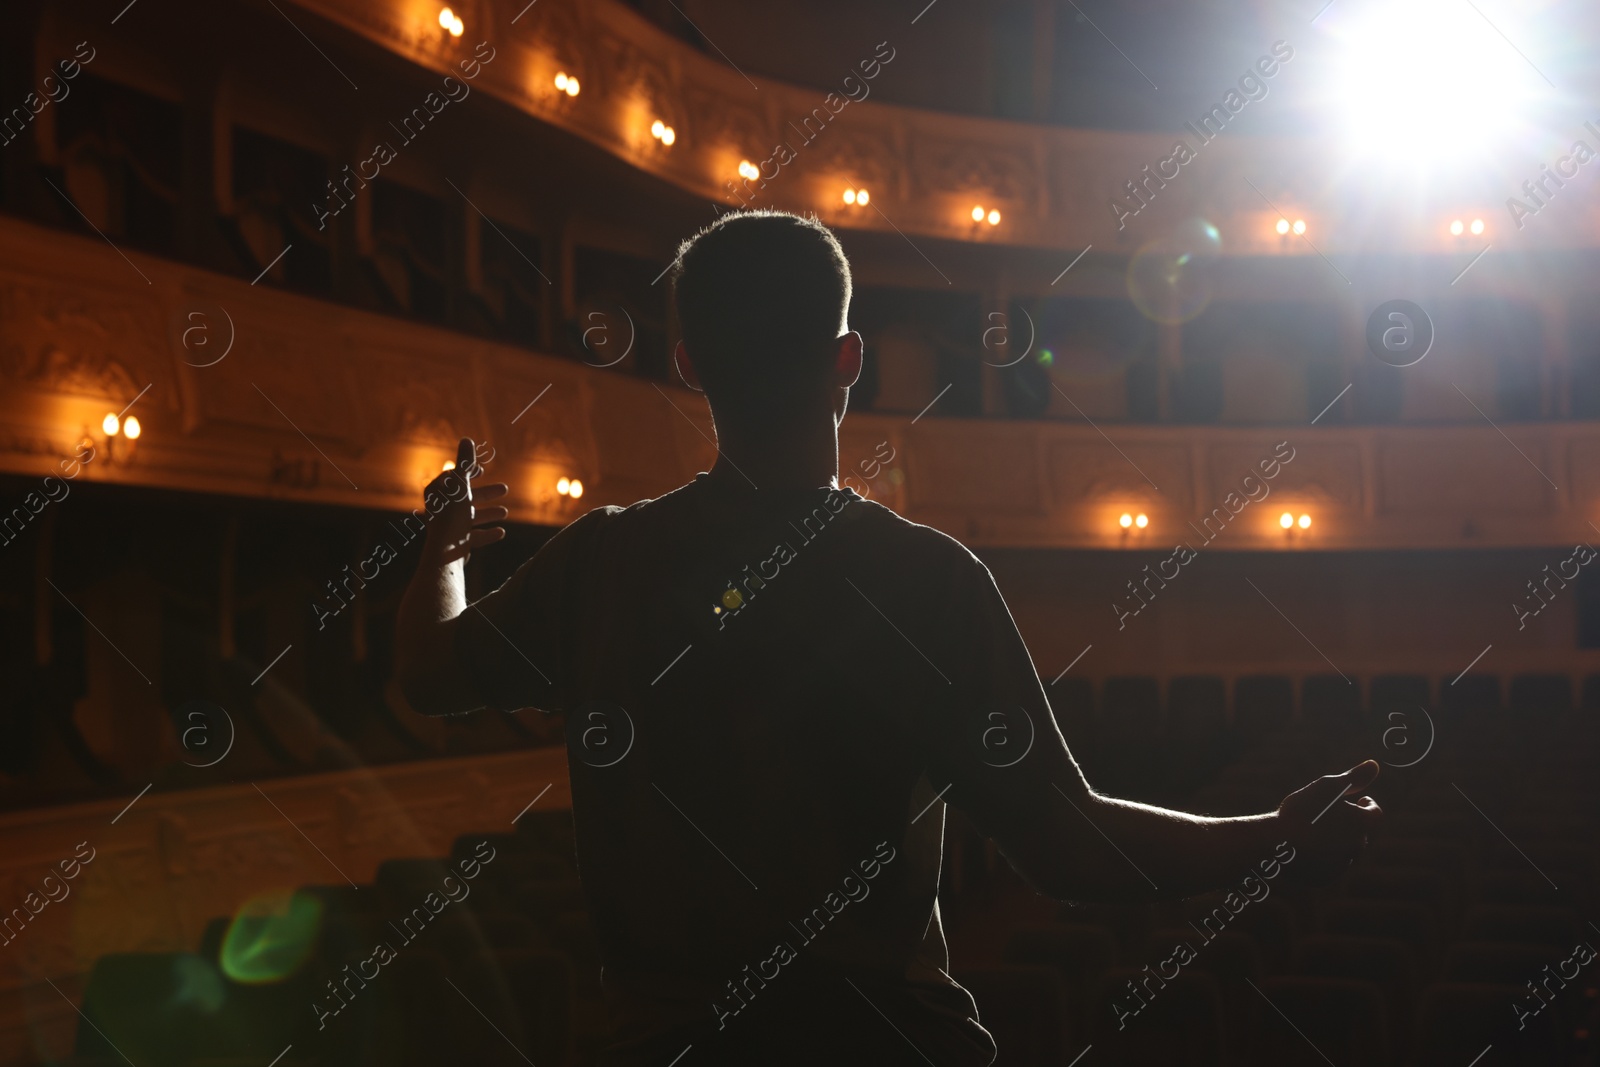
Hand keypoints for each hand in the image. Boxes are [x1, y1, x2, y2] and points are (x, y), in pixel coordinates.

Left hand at [423, 437, 508, 564]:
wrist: (447, 549)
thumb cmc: (452, 513)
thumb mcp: (460, 483)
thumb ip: (465, 462)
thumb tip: (466, 439)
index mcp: (438, 492)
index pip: (453, 478)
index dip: (468, 473)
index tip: (482, 470)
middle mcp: (441, 509)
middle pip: (466, 497)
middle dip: (486, 493)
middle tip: (505, 489)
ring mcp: (449, 527)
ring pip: (472, 517)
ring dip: (489, 513)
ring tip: (505, 512)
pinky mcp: (457, 544)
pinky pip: (474, 537)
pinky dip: (487, 534)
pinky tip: (501, 532)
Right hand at [1275, 760, 1382, 884]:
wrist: (1276, 843)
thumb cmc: (1302, 811)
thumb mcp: (1328, 787)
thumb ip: (1354, 778)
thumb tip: (1374, 765)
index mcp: (1363, 825)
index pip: (1375, 814)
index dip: (1367, 805)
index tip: (1357, 800)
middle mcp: (1358, 847)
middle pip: (1361, 833)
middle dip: (1351, 823)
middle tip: (1330, 813)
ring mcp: (1343, 866)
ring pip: (1346, 851)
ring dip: (1338, 840)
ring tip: (1316, 829)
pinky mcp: (1326, 879)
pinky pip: (1330, 866)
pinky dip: (1324, 857)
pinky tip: (1306, 846)